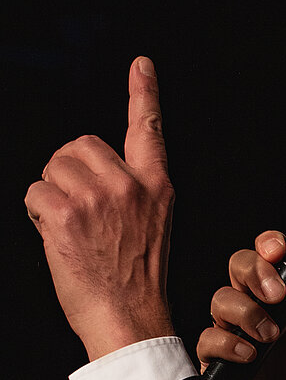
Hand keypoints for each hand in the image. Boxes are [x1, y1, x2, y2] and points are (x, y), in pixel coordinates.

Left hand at [24, 57, 174, 359]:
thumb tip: (95, 171)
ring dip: (51, 192)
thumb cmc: (137, 275)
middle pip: (80, 145)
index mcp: (155, 185)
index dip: (144, 92)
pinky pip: (36, 191)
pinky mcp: (67, 213)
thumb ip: (133, 189)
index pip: (148, 129)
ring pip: (54, 167)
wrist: (128, 313)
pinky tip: (55, 233)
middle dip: (68, 170)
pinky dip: (37, 210)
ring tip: (70, 225)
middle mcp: (129, 185)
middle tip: (78, 206)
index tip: (141, 66)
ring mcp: (98, 197)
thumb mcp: (154, 223)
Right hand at [198, 231, 285, 379]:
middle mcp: (256, 307)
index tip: (278, 251)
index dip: (268, 244)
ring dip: (246, 311)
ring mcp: (234, 330)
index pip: (269, 256)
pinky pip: (207, 337)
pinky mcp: (217, 357)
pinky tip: (249, 354)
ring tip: (268, 335)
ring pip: (221, 298)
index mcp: (284, 298)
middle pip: (239, 265)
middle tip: (275, 294)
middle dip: (254, 270)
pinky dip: (227, 343)